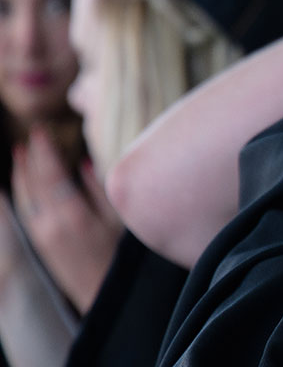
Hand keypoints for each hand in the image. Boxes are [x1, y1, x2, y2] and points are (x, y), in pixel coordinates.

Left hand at [12, 128, 120, 313]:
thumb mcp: (118, 220)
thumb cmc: (119, 257)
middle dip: (32, 157)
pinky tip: (20, 182)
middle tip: (32, 135)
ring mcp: (41, 234)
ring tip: (21, 152)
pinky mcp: (39, 243)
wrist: (102, 294)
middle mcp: (51, 223)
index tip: (42, 132)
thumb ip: (99, 190)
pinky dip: (20, 192)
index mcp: (73, 215)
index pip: (53, 174)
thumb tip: (83, 163)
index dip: (46, 152)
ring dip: (21, 173)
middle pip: (35, 182)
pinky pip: (24, 210)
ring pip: (24, 196)